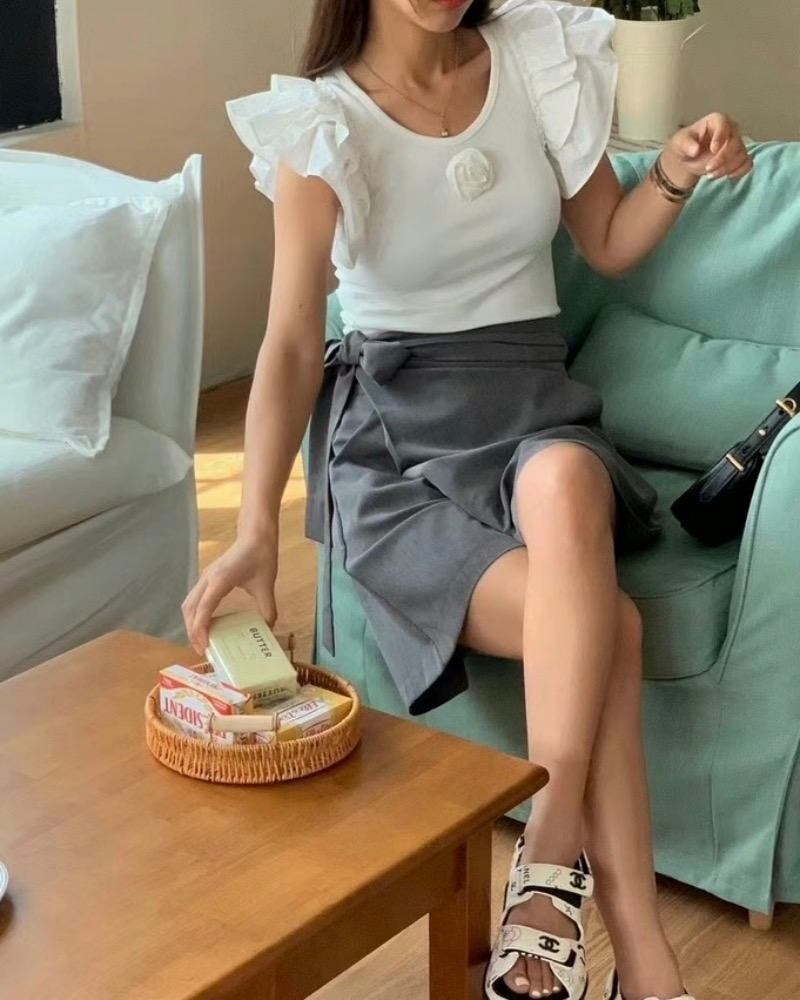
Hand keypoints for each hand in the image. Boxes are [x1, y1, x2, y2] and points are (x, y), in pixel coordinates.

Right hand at [182, 534, 278, 654]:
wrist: (256, 535)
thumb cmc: (261, 556)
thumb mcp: (267, 585)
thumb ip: (268, 609)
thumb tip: (269, 629)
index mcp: (220, 580)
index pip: (203, 609)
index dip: (200, 630)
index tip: (204, 647)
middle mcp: (207, 579)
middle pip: (190, 609)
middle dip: (192, 631)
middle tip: (201, 649)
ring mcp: (205, 577)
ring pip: (189, 604)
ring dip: (190, 623)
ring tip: (200, 640)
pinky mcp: (208, 577)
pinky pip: (194, 598)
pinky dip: (195, 614)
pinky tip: (206, 624)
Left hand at [663, 112, 753, 188]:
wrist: (689, 158)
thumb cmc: (686, 145)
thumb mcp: (679, 143)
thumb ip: (686, 144)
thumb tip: (695, 150)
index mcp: (716, 121)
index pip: (723, 123)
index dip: (721, 135)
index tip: (713, 149)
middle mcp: (730, 129)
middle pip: (735, 141)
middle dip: (723, 158)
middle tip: (708, 169)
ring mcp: (736, 143)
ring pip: (741, 154)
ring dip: (728, 168)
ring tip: (710, 176)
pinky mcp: (739, 157)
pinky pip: (747, 163)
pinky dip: (740, 171)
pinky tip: (728, 177)